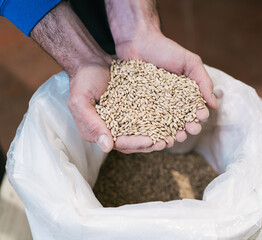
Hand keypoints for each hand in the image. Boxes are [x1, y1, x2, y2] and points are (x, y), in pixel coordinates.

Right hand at [30, 2, 160, 152]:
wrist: (91, 63)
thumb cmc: (83, 81)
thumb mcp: (80, 101)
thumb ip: (91, 124)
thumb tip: (107, 147)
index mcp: (99, 132)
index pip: (120, 143)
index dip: (136, 143)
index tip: (150, 141)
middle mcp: (113, 129)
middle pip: (135, 142)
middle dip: (151, 143)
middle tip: (167, 142)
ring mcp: (124, 120)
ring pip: (143, 133)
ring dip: (158, 135)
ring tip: (173, 135)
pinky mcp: (134, 109)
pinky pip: (148, 118)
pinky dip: (159, 121)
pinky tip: (171, 120)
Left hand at [114, 32, 217, 152]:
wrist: (137, 41)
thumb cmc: (166, 50)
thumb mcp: (190, 62)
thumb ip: (203, 81)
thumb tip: (214, 105)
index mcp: (185, 95)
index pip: (195, 110)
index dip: (198, 116)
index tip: (200, 117)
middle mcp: (171, 104)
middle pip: (182, 121)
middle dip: (188, 128)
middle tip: (189, 130)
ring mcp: (155, 106)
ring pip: (165, 126)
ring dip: (172, 134)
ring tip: (174, 138)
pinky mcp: (139, 107)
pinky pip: (146, 122)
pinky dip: (152, 131)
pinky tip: (155, 137)